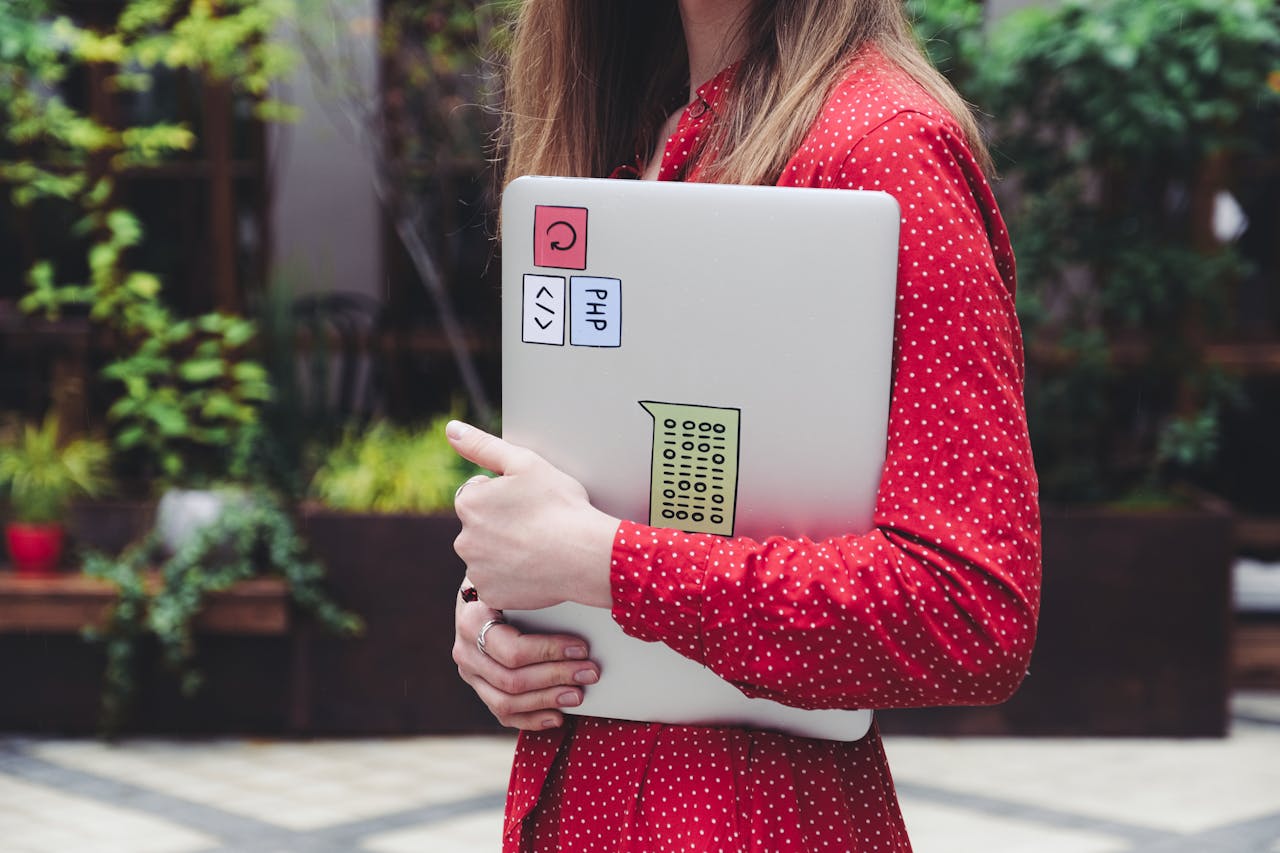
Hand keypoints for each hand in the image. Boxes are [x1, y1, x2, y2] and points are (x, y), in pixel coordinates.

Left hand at [448, 421, 618, 610]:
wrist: (585, 554)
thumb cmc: (559, 506)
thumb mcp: (524, 462)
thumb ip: (483, 445)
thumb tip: (452, 429)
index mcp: (468, 503)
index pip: (478, 494)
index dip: (505, 495)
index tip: (528, 502)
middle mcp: (464, 539)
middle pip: (480, 527)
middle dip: (501, 525)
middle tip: (536, 525)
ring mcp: (477, 571)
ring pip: (488, 556)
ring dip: (506, 551)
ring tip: (538, 547)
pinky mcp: (492, 595)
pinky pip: (497, 583)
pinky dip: (512, 578)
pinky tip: (535, 568)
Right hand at [453, 585, 599, 729]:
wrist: (481, 591)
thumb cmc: (506, 579)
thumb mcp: (514, 575)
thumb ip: (535, 588)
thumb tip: (576, 598)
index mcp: (472, 621)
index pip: (513, 650)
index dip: (550, 653)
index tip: (583, 648)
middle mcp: (465, 651)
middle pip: (512, 680)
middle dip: (557, 677)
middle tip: (591, 672)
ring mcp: (470, 674)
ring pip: (506, 702)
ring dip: (547, 700)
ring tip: (578, 695)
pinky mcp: (480, 687)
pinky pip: (503, 714)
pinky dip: (532, 719)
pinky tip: (558, 717)